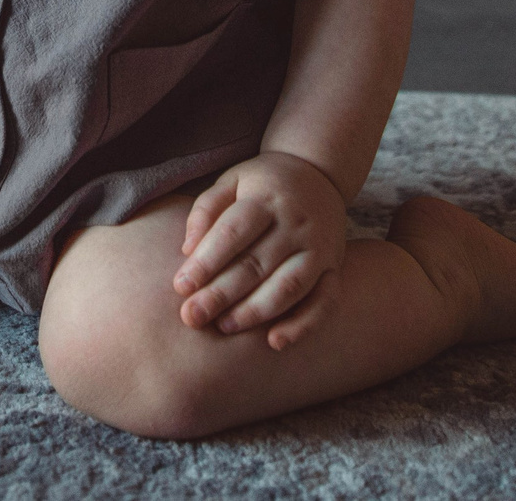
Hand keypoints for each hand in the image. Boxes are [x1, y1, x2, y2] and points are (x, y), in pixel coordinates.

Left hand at [171, 150, 349, 348]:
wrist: (319, 173)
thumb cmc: (263, 183)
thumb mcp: (232, 180)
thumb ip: (206, 209)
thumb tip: (187, 250)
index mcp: (266, 198)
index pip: (233, 232)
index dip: (206, 262)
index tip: (180, 287)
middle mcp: (296, 224)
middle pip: (257, 264)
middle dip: (221, 295)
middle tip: (191, 317)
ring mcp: (319, 248)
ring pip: (288, 287)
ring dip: (255, 312)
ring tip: (224, 327)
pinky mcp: (334, 268)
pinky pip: (324, 302)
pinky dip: (302, 326)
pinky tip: (275, 343)